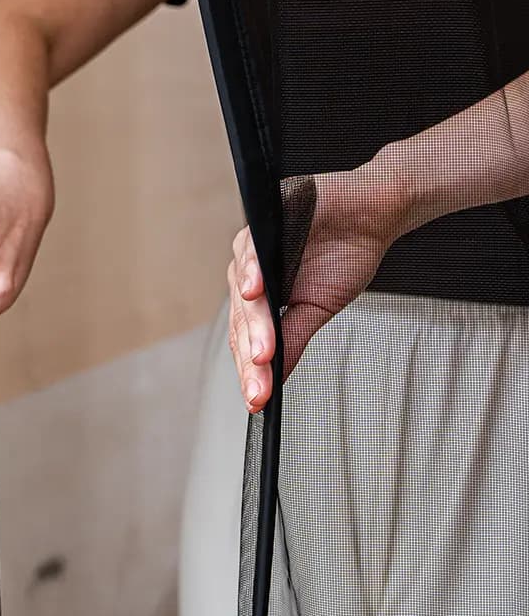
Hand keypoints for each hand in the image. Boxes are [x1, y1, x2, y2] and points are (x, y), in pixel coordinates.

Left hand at [227, 165, 406, 412]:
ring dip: (253, 323)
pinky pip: (252, 248)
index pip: (247, 338)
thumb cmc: (343, 256)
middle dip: (252, 359)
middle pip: (243, 320)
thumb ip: (293, 339)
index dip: (251, 371)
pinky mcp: (263, 223)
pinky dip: (252, 269)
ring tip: (261, 355)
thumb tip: (274, 381)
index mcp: (258, 297)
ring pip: (244, 292)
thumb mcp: (317, 308)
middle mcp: (249, 274)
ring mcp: (253, 249)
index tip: (257, 403)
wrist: (372, 212)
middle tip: (260, 391)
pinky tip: (253, 292)